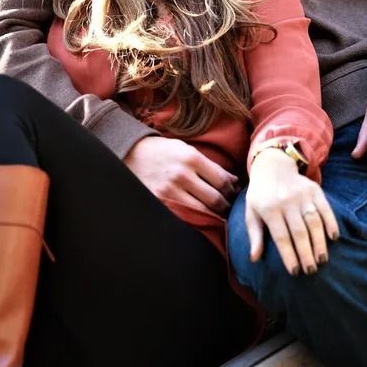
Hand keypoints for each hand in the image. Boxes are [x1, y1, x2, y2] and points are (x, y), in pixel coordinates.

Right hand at [124, 137, 238, 214]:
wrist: (132, 153)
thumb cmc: (163, 150)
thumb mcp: (186, 149)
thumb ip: (208, 164)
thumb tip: (231, 180)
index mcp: (192, 158)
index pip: (222, 179)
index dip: (232, 188)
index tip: (235, 191)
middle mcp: (182, 174)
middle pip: (215, 198)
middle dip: (226, 205)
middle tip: (230, 207)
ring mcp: (170, 190)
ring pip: (202, 210)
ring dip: (214, 214)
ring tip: (219, 214)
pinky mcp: (160, 201)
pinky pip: (185, 214)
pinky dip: (196, 218)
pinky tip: (201, 217)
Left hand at [246, 149, 337, 275]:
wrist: (273, 166)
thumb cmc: (261, 195)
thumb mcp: (251, 212)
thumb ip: (254, 235)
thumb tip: (253, 259)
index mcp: (269, 209)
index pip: (281, 237)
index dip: (289, 255)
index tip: (295, 271)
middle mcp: (286, 201)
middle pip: (299, 232)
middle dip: (306, 253)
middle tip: (311, 271)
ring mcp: (302, 195)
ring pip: (314, 221)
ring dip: (319, 242)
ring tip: (322, 260)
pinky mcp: (314, 190)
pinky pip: (325, 208)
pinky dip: (331, 222)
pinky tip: (333, 237)